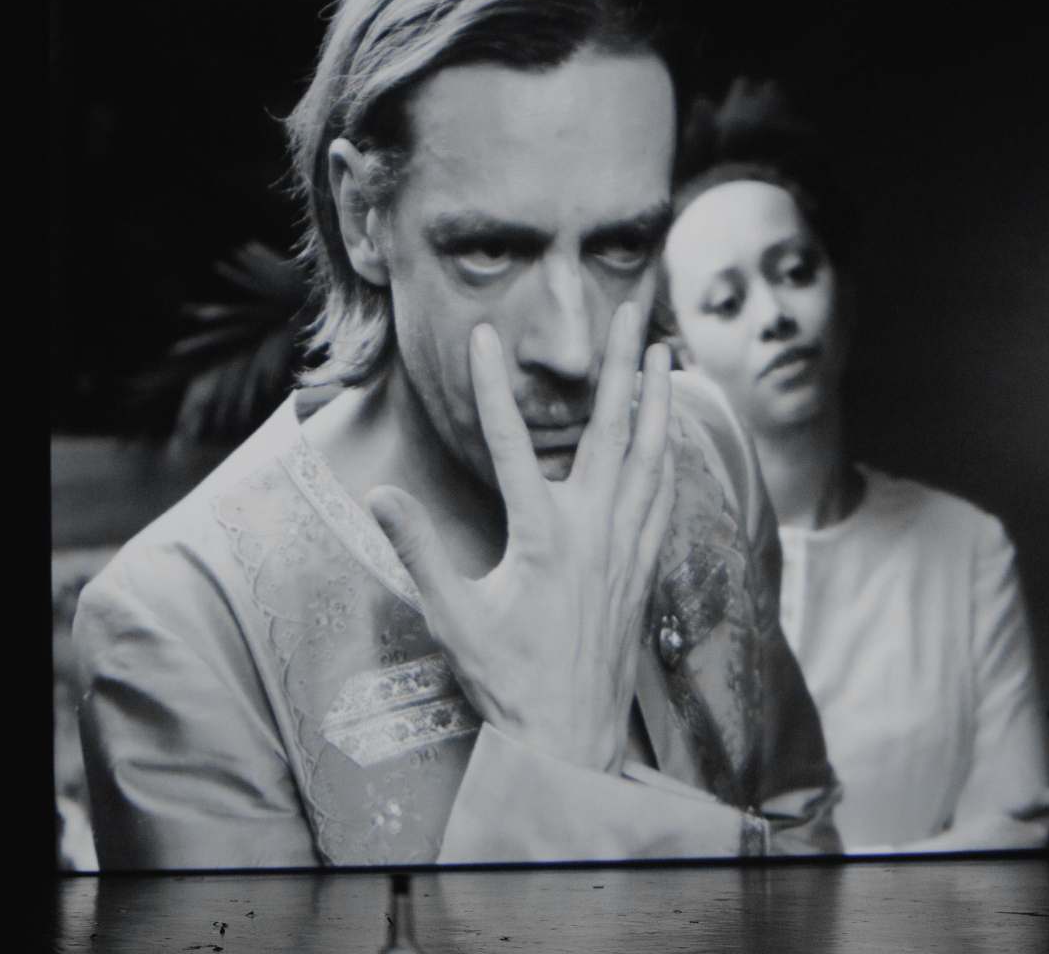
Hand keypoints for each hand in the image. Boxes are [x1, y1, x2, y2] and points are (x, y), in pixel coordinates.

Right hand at [366, 302, 675, 772]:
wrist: (571, 736)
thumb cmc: (508, 681)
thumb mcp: (454, 618)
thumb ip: (419, 551)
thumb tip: (380, 497)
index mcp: (542, 537)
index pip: (510, 444)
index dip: (491, 386)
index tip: (482, 335)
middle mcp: (594, 531)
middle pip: (612, 430)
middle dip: (621, 365)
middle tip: (630, 311)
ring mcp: (626, 548)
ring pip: (651, 456)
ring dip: (657, 400)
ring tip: (662, 352)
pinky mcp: (642, 567)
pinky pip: (662, 495)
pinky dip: (667, 455)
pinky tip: (668, 438)